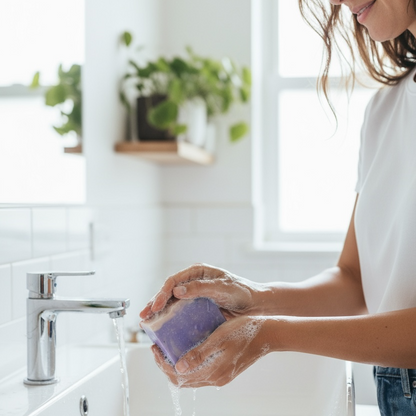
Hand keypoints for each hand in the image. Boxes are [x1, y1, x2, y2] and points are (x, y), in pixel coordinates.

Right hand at [140, 263, 264, 319]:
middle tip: (143, 317)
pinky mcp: (197, 310)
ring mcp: (194, 297)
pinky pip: (180, 314)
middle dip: (155, 304)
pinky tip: (162, 330)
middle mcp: (192, 283)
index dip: (162, 293)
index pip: (174, 281)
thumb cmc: (241, 292)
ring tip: (146, 324)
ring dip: (159, 313)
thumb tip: (177, 291)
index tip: (155, 306)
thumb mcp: (222, 288)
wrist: (255, 306)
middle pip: (168, 292)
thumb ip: (201, 288)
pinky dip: (170, 321)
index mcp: (197, 273)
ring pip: (172, 304)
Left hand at [151, 316, 269, 387]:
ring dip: (178, 364)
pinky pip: (202, 371)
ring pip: (192, 376)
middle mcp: (216, 377)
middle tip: (159, 348)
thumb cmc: (244, 331)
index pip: (179, 376)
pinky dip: (190, 363)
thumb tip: (179, 367)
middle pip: (183, 379)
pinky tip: (188, 347)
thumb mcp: (219, 338)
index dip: (162, 364)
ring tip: (170, 347)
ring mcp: (221, 375)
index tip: (155, 348)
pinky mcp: (225, 369)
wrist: (268, 333)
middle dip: (166, 365)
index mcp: (213, 372)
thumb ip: (199, 354)